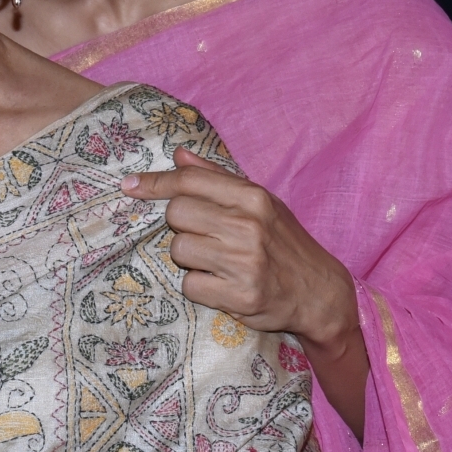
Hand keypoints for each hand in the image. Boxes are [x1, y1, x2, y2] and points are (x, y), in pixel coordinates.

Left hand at [122, 149, 354, 344]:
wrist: (320, 292)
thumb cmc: (284, 243)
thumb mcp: (261, 203)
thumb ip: (218, 178)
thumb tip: (179, 155)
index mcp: (253, 198)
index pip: (190, 181)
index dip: (154, 183)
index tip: (130, 187)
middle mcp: (249, 226)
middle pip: (176, 215)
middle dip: (180, 226)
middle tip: (202, 236)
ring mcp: (245, 262)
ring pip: (179, 251)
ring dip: (188, 259)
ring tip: (215, 261)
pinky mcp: (241, 296)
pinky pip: (190, 285)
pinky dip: (199, 286)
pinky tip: (220, 284)